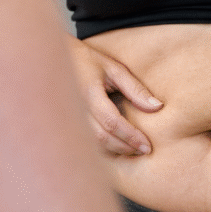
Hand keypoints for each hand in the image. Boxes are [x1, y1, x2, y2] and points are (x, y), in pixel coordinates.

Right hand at [69, 39, 162, 155]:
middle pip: (102, 138)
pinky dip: (101, 148)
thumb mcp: (114, 69)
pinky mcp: (64, 124)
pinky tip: (115, 146)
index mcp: (89, 93)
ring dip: (114, 150)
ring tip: (132, 149)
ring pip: (92, 145)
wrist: (52, 61)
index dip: (131, 137)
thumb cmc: (88, 61)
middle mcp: (75, 109)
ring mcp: (67, 118)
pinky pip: (84, 143)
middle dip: (125, 147)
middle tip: (143, 150)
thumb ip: (135, 89)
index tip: (148, 146)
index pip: (112, 123)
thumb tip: (158, 107)